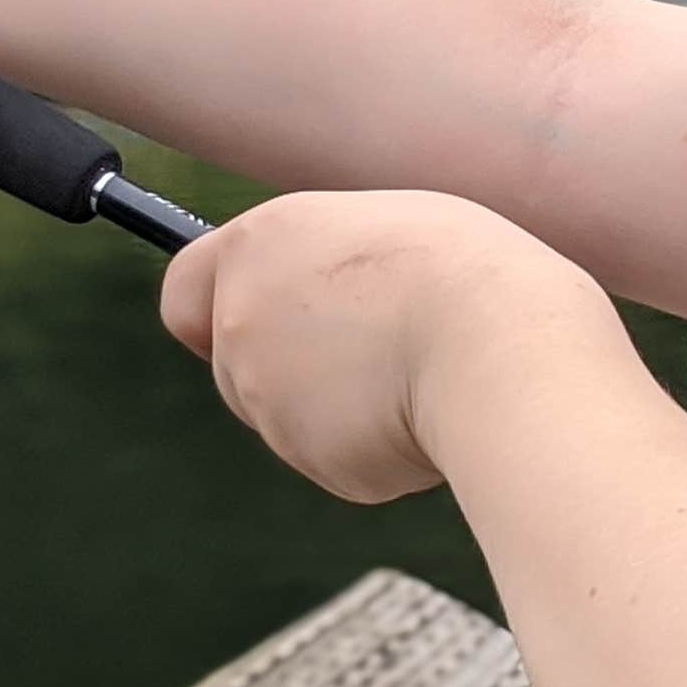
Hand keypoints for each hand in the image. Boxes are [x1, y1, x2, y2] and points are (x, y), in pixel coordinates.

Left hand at [161, 191, 619, 503]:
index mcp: (261, 244)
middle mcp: (244, 320)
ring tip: (422, 369)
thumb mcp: (388, 229)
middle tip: (380, 347)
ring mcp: (268, 397)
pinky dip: (378, 447)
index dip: (210, 312)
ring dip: (343, 406)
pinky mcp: (311, 457)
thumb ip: (329, 265)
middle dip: (295, 368)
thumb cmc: (469, 270)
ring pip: (294, 416)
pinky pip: (341, 457)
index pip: (185, 290)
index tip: (243, 325)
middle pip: (238, 364)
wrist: (501, 346)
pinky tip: (426, 412)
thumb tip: (328, 305)